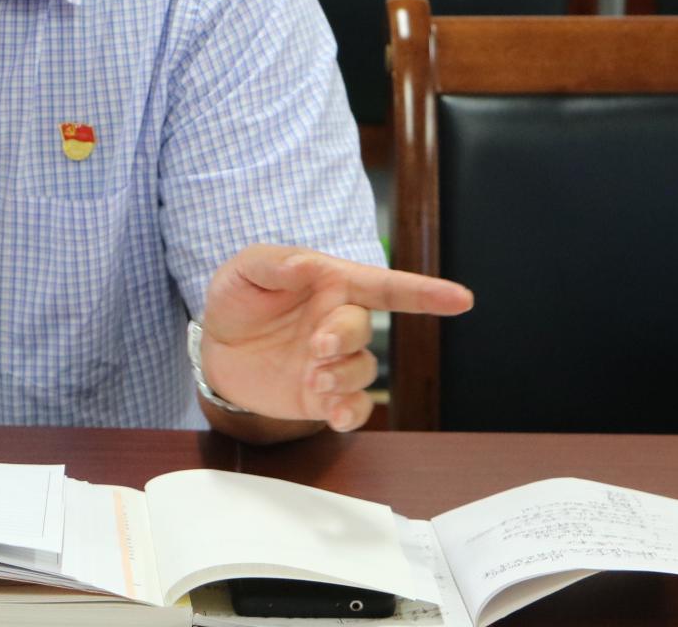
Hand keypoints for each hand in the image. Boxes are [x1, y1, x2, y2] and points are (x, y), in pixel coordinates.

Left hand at [199, 245, 472, 431]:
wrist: (216, 348)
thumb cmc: (237, 299)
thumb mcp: (244, 270)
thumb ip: (274, 263)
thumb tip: (304, 263)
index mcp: (330, 283)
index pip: (384, 286)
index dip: (424, 292)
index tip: (461, 299)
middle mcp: (339, 322)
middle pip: (364, 330)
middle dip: (345, 339)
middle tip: (316, 347)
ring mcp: (333, 362)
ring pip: (362, 370)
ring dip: (341, 377)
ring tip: (310, 378)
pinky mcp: (322, 396)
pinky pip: (354, 407)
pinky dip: (350, 413)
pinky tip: (333, 414)